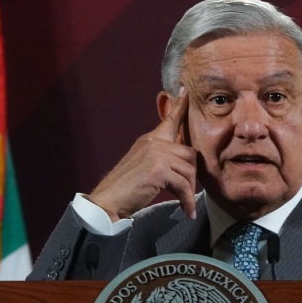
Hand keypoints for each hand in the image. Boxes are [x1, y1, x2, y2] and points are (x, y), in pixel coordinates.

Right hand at [88, 87, 196, 221]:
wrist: (109, 201)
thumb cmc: (126, 189)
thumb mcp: (144, 166)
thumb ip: (161, 158)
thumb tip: (184, 164)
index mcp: (149, 139)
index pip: (169, 119)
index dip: (180, 106)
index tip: (185, 91)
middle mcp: (154, 142)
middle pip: (189, 153)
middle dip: (192, 175)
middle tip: (187, 191)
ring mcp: (156, 154)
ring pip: (189, 170)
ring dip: (189, 190)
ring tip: (184, 203)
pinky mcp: (159, 169)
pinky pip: (184, 185)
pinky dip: (187, 201)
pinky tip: (187, 211)